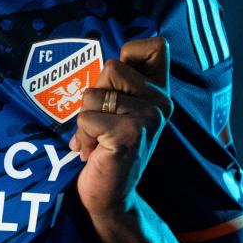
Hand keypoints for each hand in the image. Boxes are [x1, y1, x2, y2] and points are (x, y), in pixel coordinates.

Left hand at [69, 36, 172, 221]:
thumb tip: (103, 56)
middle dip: (95, 95)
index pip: (156, 46)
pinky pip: (87, 118)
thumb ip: (118, 83)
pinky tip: (95, 153)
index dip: (130, 53)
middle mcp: (160, 103)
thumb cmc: (107, 148)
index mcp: (159, 92)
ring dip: (85, 120)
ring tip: (98, 141)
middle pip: (110, 68)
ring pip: (92, 95)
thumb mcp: (117, 109)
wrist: (110, 197)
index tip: (119, 83)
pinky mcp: (130, 134)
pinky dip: (82, 137)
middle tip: (103, 124)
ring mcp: (148, 118)